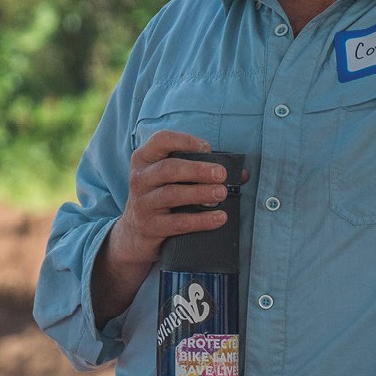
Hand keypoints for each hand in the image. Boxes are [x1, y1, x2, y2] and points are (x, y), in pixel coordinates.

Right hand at [104, 130, 233, 285]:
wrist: (134, 234)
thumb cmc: (160, 199)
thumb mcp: (170, 180)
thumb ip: (199, 171)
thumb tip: (241, 174)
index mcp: (144, 159)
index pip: (161, 140)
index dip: (186, 141)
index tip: (207, 149)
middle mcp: (140, 178)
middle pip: (169, 169)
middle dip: (198, 170)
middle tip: (221, 174)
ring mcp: (142, 203)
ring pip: (172, 194)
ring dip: (200, 193)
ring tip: (222, 193)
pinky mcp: (149, 227)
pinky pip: (177, 223)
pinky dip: (200, 220)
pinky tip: (219, 218)